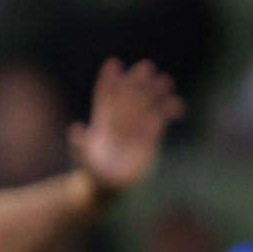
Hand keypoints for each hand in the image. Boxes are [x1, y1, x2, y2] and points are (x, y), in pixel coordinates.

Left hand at [69, 59, 183, 197]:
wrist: (107, 187)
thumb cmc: (91, 173)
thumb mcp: (83, 159)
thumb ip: (80, 144)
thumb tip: (75, 127)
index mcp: (101, 119)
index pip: (105, 94)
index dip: (108, 79)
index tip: (113, 64)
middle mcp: (120, 118)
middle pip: (129, 93)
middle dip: (137, 79)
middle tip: (146, 67)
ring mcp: (136, 125)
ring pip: (147, 102)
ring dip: (156, 91)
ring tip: (165, 82)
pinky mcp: (151, 135)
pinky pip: (163, 117)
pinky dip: (170, 110)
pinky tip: (178, 107)